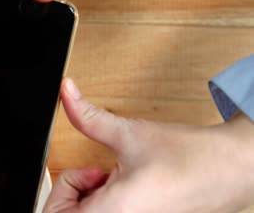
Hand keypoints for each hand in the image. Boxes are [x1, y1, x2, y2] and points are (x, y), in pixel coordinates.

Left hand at [44, 78, 253, 212]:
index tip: (83, 171)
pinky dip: (105, 205)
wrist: (233, 168)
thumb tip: (65, 92)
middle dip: (73, 193)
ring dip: (90, 199)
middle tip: (96, 173)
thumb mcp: (129, 134)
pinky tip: (127, 189)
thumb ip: (87, 116)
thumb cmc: (189, 158)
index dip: (62, 189)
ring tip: (116, 179)